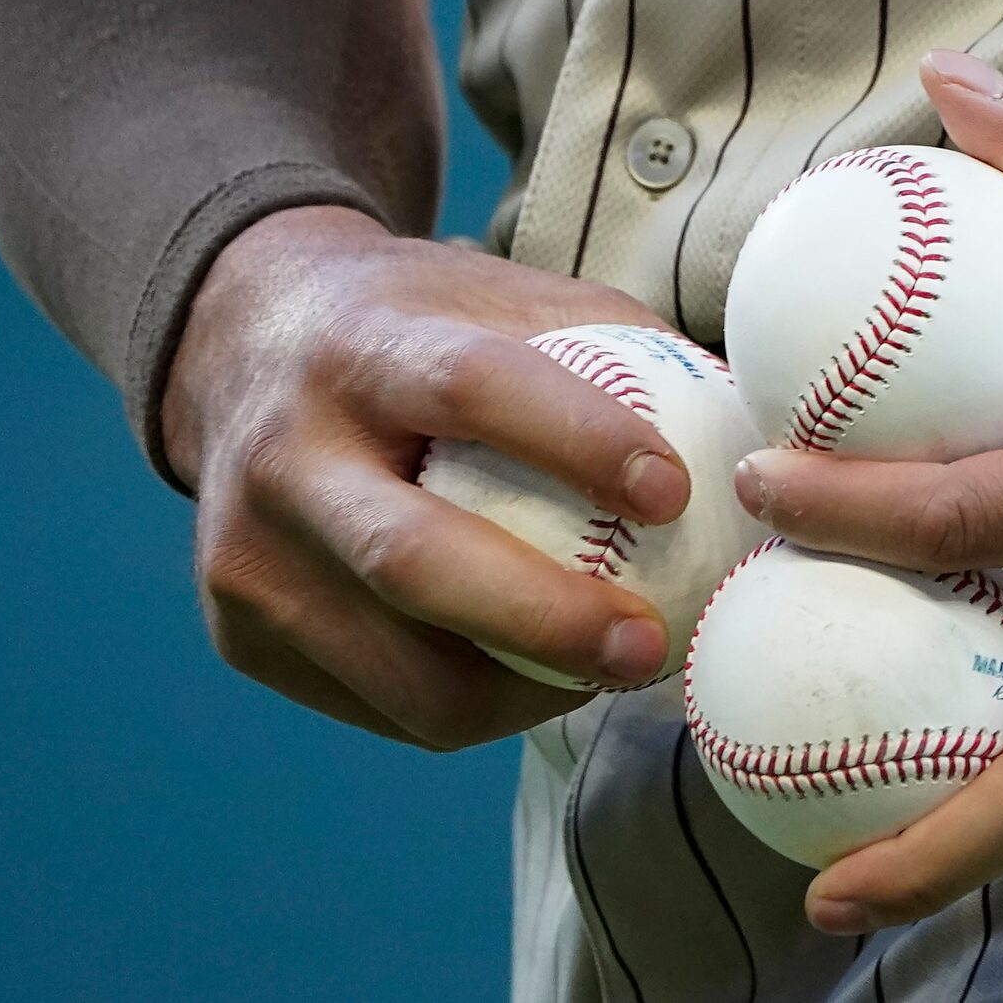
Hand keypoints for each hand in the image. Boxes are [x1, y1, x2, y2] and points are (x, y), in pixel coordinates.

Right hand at [163, 205, 691, 747]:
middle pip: (413, 560)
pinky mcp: (238, 630)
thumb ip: (619, 343)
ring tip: (612, 674)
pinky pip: (376, 698)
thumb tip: (764, 408)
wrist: (243, 343)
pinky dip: (471, 705)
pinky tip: (539, 683)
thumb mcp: (503, 297)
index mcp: (362, 347)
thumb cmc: (425, 325)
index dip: (575, 438)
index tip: (677, 488)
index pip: (471, 389)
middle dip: (546, 620)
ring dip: (521, 693)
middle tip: (653, 647)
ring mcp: (246, 552)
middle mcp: (285, 451)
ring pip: (395, 666)